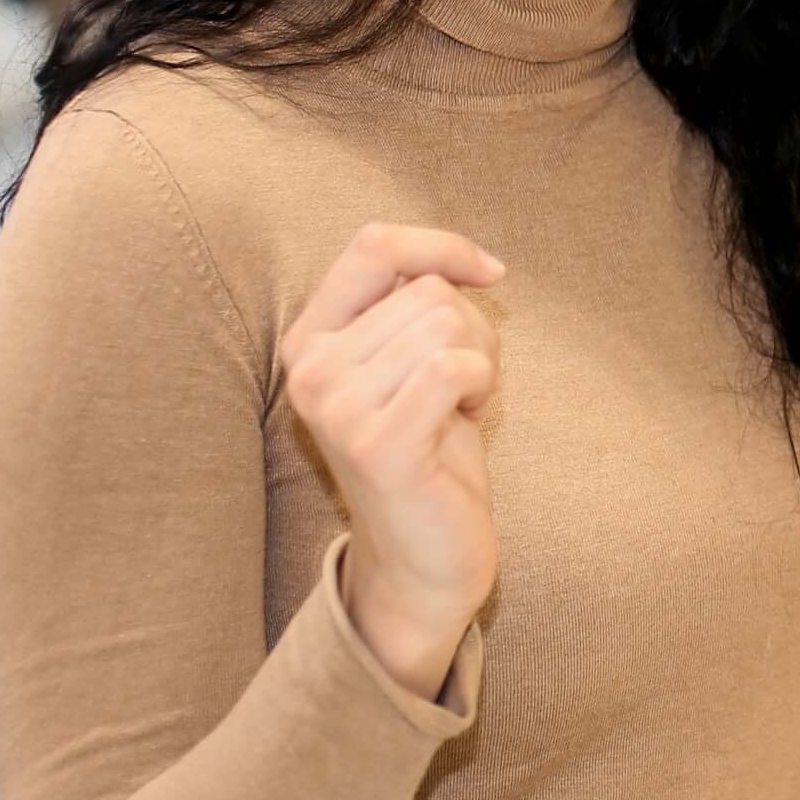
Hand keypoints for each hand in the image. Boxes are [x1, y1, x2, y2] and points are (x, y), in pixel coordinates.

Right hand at [282, 223, 506, 700]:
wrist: (426, 555)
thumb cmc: (434, 448)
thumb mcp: (419, 358)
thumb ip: (421, 301)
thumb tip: (475, 263)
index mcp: (311, 337)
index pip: (374, 245)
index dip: (443, 247)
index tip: (490, 274)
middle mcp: (310, 367)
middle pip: (427, 290)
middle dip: (472, 329)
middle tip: (460, 387)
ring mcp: (335, 406)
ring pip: (446, 325)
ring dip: (479, 362)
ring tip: (457, 410)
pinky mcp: (375, 443)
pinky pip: (452, 367)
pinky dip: (481, 385)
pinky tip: (466, 422)